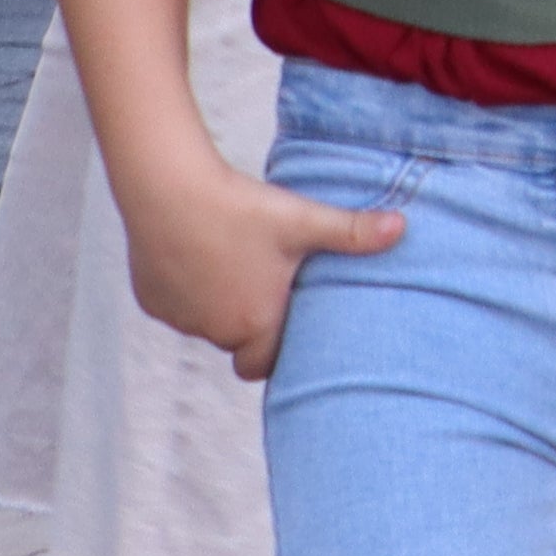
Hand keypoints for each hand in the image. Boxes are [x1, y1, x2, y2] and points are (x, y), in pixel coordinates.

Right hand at [116, 156, 402, 379]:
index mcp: (252, 324)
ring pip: (206, 323)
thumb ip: (353, 231)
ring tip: (238, 261)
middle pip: (238, 342)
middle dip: (253, 321)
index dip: (281, 349)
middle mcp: (212, 331)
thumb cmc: (242, 210)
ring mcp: (178, 318)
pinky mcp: (151, 301)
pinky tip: (204, 253)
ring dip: (221, 303)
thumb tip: (403, 227)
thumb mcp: (303, 221)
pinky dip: (191, 289)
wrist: (170, 191)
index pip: (265, 365)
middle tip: (270, 283)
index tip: (293, 322)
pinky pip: (178, 305)